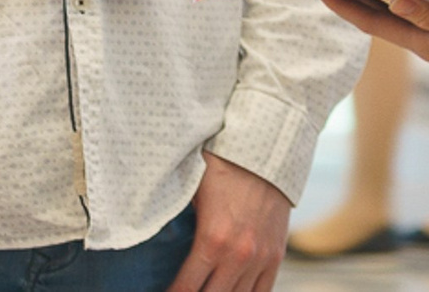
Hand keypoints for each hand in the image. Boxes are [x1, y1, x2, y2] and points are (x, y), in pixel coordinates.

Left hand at [160, 153, 289, 291]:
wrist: (266, 151)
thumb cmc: (222, 166)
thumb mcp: (190, 189)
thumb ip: (175, 218)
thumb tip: (152, 233)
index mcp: (212, 240)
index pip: (186, 288)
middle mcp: (238, 256)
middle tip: (184, 290)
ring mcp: (260, 259)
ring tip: (205, 289)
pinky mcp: (276, 255)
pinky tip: (230, 290)